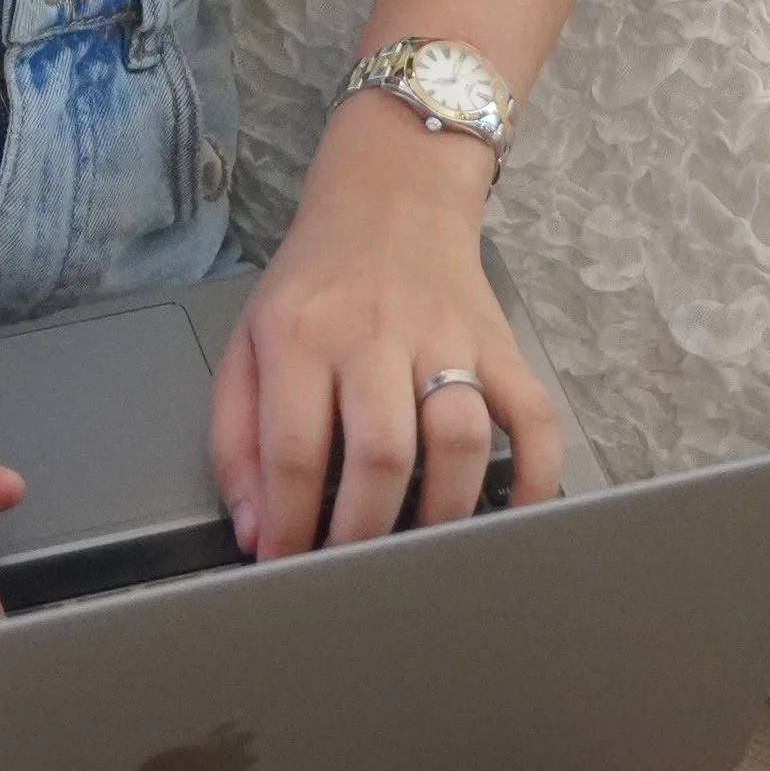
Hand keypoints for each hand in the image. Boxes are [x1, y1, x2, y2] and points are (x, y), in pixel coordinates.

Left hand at [208, 89, 561, 556]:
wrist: (390, 191)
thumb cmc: (315, 282)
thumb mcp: (249, 339)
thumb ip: (236, 437)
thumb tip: (255, 531)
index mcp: (301, 334)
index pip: (294, 450)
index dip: (289, 528)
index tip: (286, 574)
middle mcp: (374, 333)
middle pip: (382, 452)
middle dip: (367, 535)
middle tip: (355, 579)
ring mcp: (446, 337)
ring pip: (459, 439)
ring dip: (442, 514)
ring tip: (419, 553)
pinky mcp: (500, 343)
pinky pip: (534, 418)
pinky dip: (533, 478)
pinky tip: (507, 517)